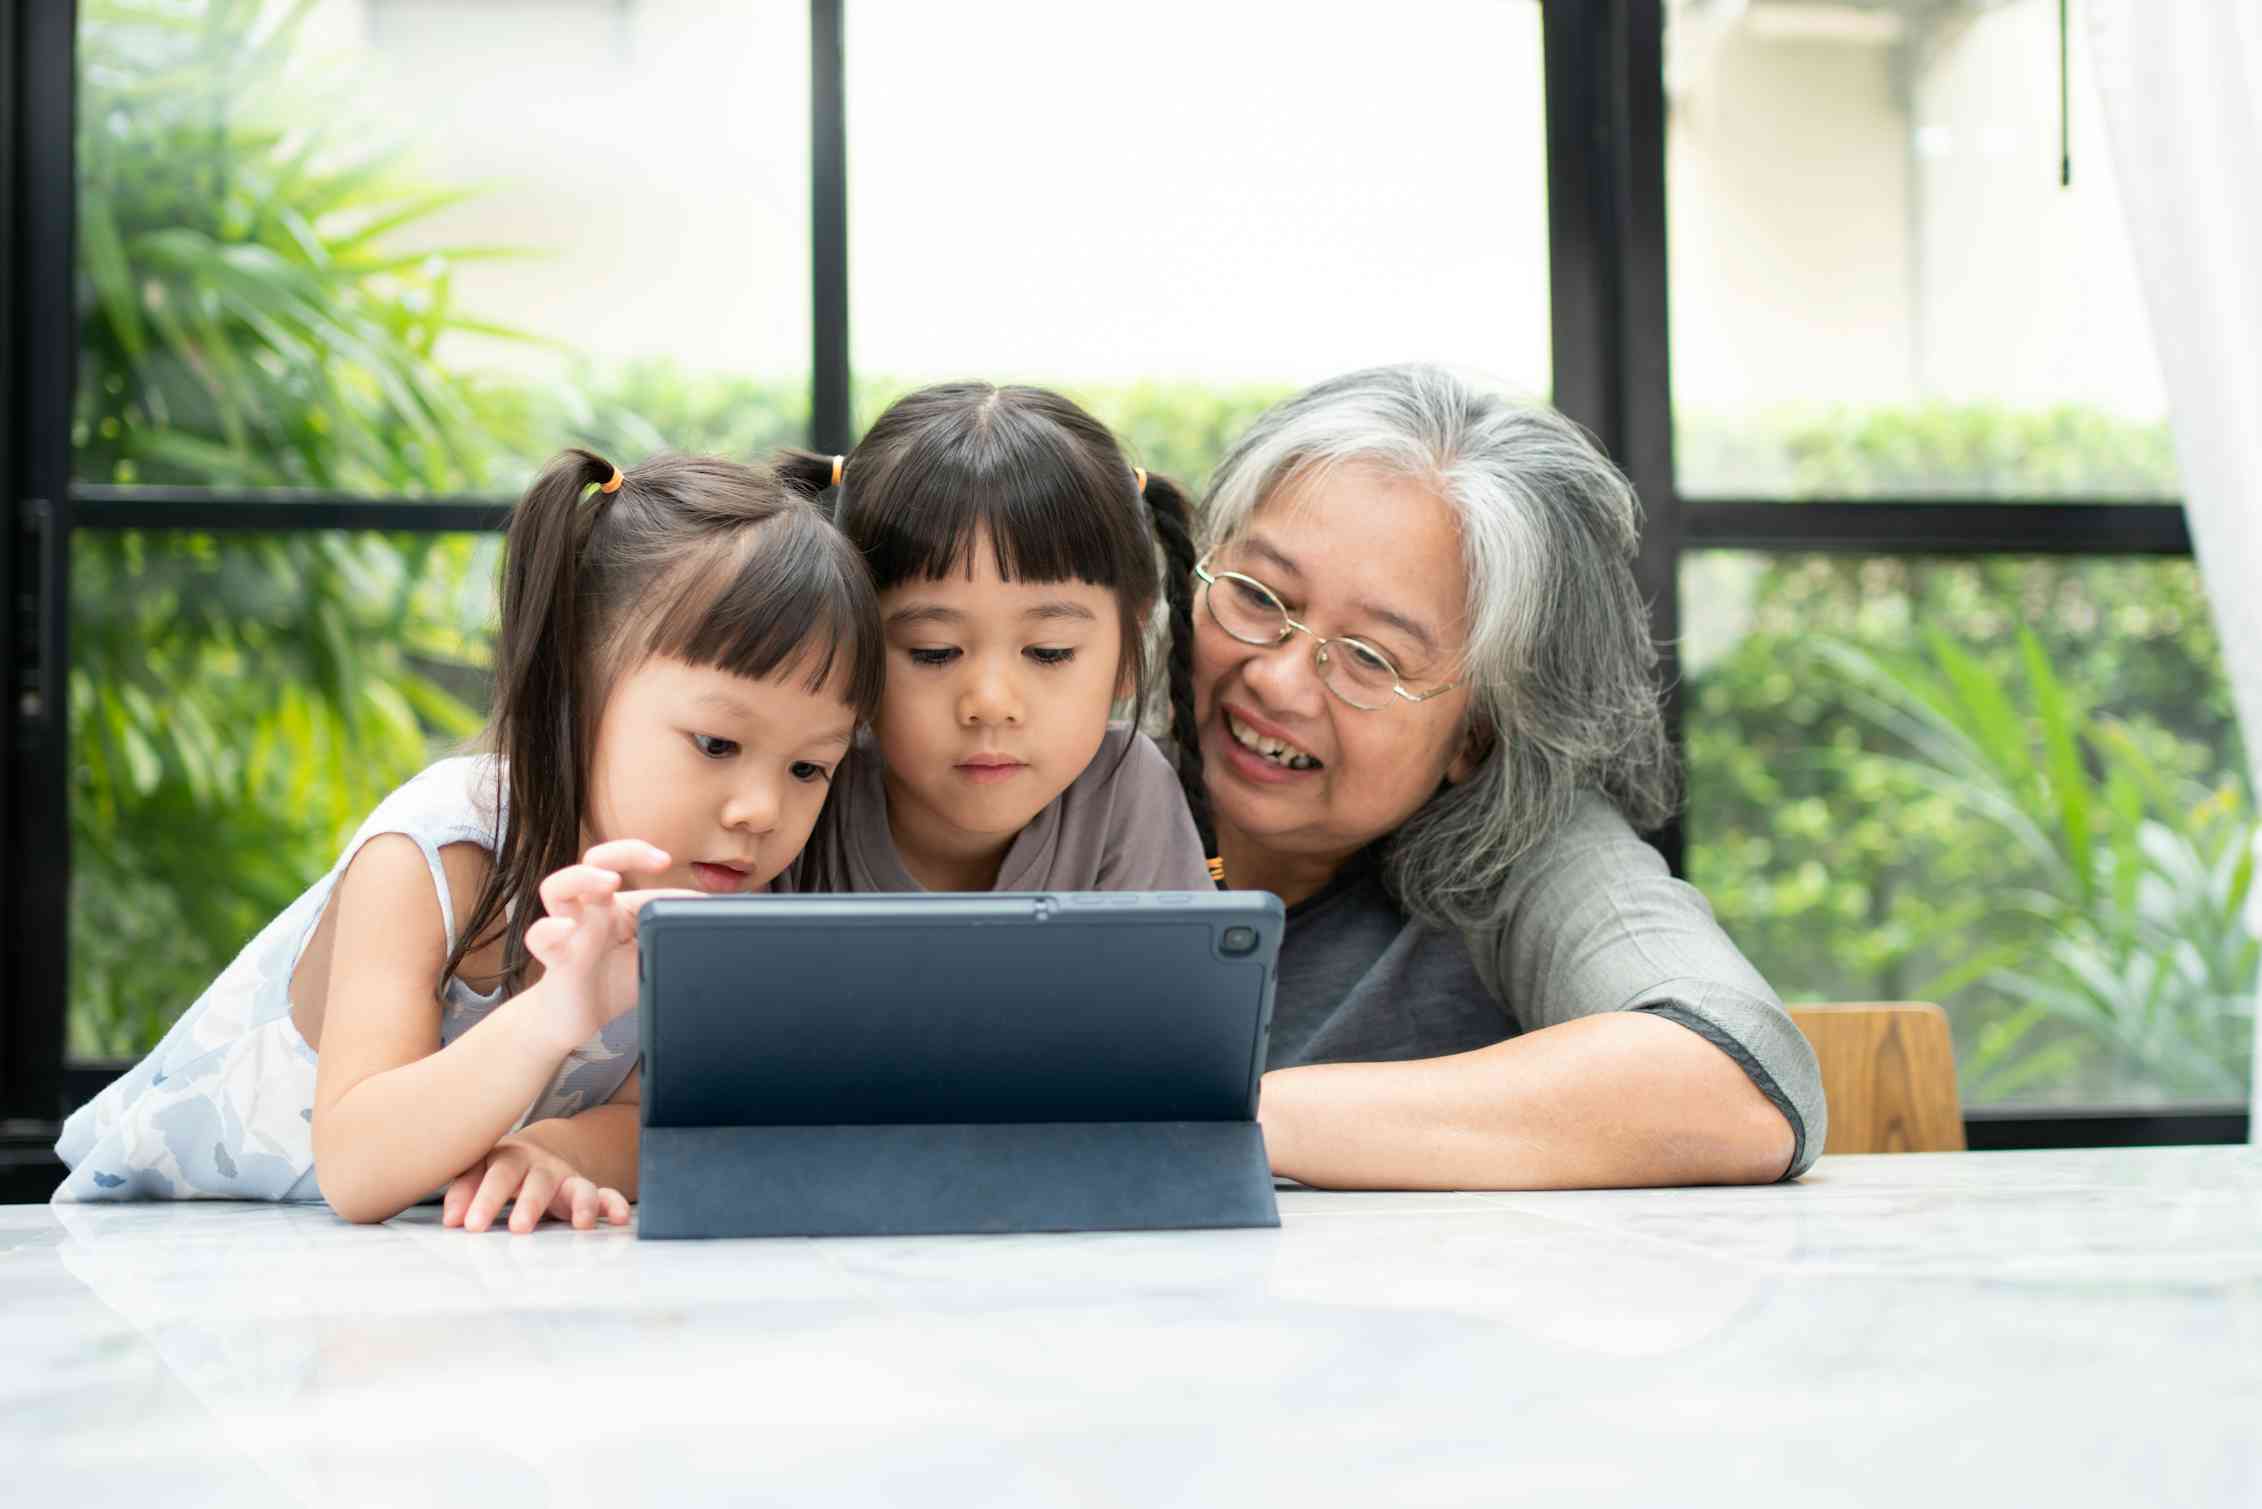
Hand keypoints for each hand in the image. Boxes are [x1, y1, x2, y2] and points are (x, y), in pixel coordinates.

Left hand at [443, 1135, 630, 1233]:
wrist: (534, 1152)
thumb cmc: (499, 1168)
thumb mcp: (477, 1171)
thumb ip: (463, 1191)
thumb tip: (452, 1220)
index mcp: (510, 1158)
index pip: (496, 1175)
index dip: (483, 1198)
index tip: (468, 1225)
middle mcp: (542, 1166)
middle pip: (537, 1181)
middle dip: (529, 1204)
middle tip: (518, 1228)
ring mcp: (567, 1178)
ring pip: (578, 1187)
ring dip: (582, 1204)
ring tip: (582, 1225)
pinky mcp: (585, 1191)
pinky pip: (606, 1195)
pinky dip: (614, 1205)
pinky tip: (620, 1218)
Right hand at [524, 839, 693, 1047]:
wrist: (574, 1019)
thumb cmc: (611, 980)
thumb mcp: (650, 951)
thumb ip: (670, 927)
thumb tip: (705, 906)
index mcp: (613, 905)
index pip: (625, 867)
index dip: (643, 855)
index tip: (665, 860)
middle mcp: (589, 910)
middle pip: (592, 862)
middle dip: (619, 853)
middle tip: (654, 861)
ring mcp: (569, 931)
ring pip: (557, 888)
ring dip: (582, 878)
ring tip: (608, 882)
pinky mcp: (556, 958)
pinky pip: (539, 937)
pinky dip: (549, 930)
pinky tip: (564, 929)